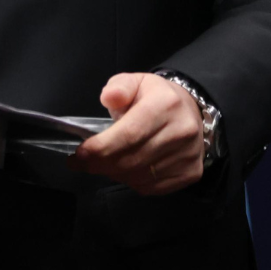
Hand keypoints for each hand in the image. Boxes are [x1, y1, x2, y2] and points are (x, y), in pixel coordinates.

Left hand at [67, 72, 206, 195]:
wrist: (190, 111)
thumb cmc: (156, 97)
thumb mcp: (135, 82)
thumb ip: (119, 87)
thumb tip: (108, 97)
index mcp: (166, 104)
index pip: (129, 134)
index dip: (101, 148)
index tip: (80, 154)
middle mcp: (182, 131)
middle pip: (133, 159)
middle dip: (101, 164)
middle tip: (83, 164)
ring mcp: (188, 155)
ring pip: (141, 176)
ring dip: (115, 174)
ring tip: (102, 165)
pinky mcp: (190, 173)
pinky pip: (153, 187)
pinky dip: (132, 182)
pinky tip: (124, 171)